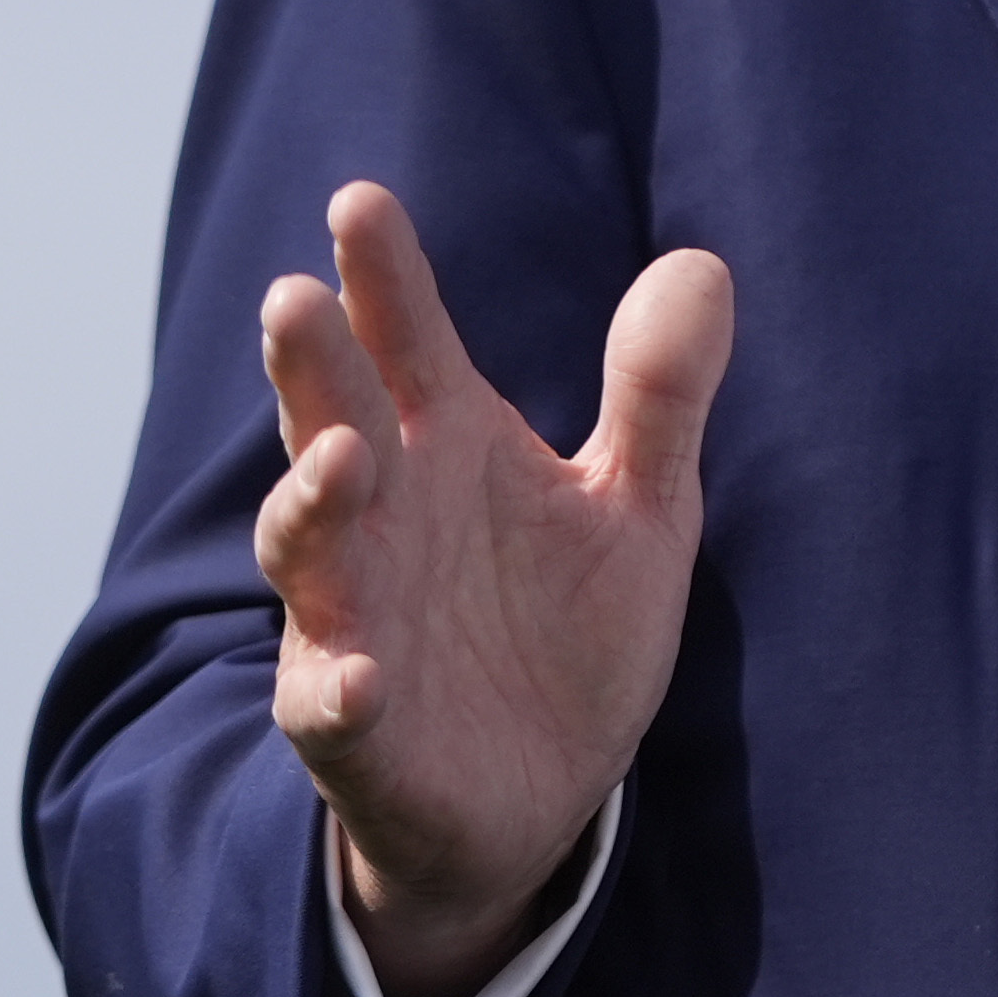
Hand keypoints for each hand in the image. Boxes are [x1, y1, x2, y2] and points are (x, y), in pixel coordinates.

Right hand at [255, 182, 734, 996]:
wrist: (540, 795)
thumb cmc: (567, 632)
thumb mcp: (638, 509)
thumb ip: (658, 394)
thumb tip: (702, 263)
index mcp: (450, 449)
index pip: (409, 343)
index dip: (385, 279)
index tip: (361, 202)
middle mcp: (384, 516)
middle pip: (333, 422)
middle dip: (312, 365)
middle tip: (295, 294)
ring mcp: (355, 616)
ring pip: (308, 548)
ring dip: (312, 502)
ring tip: (340, 455)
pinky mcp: (355, 723)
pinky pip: (331, 702)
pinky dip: (339, 685)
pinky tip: (359, 674)